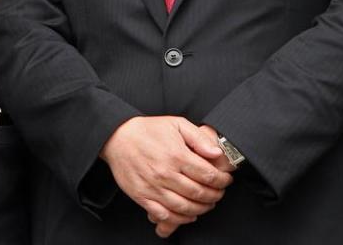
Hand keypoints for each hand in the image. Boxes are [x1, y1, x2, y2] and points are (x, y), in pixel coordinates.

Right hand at [99, 116, 233, 237]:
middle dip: (215, 195)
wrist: (116, 137)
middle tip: (218, 192)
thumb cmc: (148, 130)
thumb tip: (216, 153)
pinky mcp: (142, 196)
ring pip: (185, 208)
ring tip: (207, 203)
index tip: (225, 180)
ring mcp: (153, 187)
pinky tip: (188, 213)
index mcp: (176, 155)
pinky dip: (180, 219)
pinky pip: (165, 215)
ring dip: (201, 208)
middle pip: (199, 193)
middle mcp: (165, 173)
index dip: (222, 180)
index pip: (208, 175)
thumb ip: (199, 137)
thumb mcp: (176, 124)